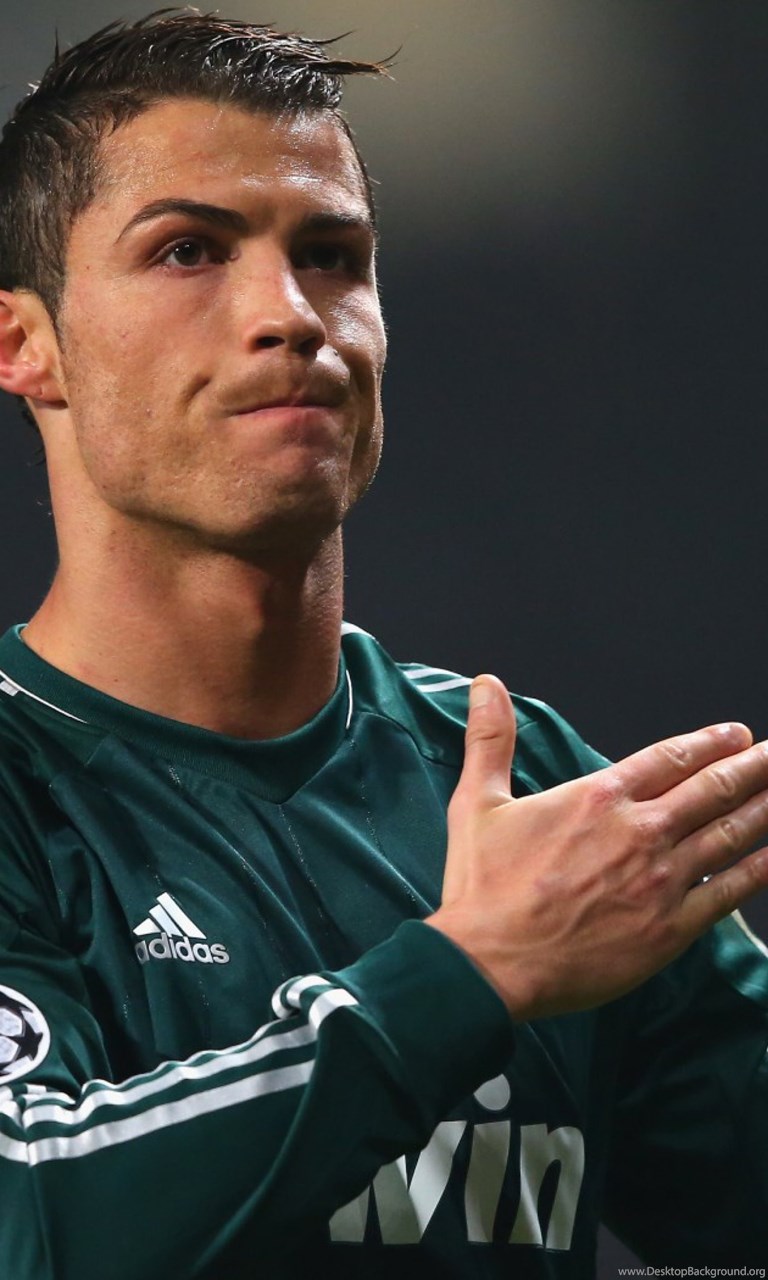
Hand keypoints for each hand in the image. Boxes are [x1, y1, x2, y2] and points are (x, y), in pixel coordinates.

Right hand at [426, 675, 767, 1019]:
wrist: (490, 963)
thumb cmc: (482, 886)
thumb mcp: (478, 800)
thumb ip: (491, 738)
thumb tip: (486, 683)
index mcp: (599, 798)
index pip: (669, 758)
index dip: (709, 743)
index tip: (737, 735)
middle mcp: (639, 832)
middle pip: (712, 789)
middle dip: (753, 767)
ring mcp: (660, 881)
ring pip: (729, 834)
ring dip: (764, 809)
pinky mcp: (669, 929)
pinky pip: (727, 892)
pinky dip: (759, 869)